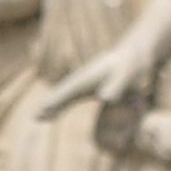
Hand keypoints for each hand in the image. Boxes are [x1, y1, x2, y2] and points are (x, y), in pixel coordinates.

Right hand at [32, 35, 154, 124]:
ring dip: (52, 106)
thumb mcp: (126, 73)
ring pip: (64, 95)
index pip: (66, 92)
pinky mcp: (90, 86)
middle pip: (61, 93)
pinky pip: (71, 97)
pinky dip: (61, 104)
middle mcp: (82, 80)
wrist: (136, 52)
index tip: (41, 112)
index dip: (54, 103)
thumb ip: (117, 84)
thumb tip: (106, 98)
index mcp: (87, 78)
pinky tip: (55, 112)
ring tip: (40, 117)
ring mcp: (85, 83)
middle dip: (49, 105)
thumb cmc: (132, 64)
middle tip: (35, 117)